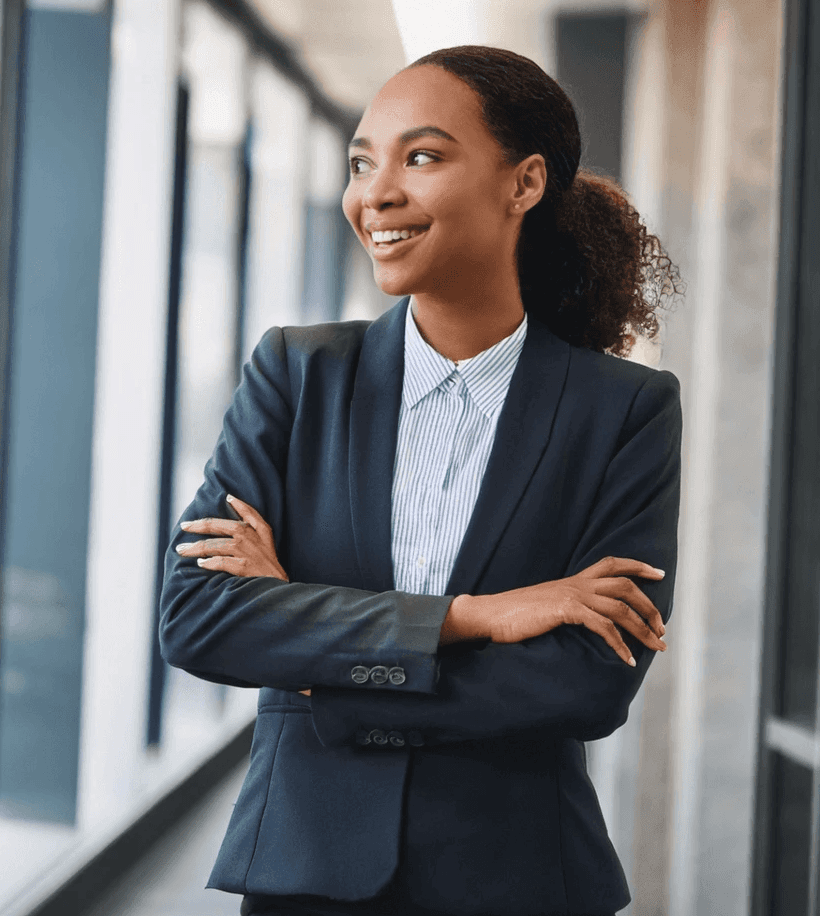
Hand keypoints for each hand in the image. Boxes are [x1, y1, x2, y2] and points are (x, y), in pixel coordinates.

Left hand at [176, 494, 288, 579]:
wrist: (278, 585)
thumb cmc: (269, 559)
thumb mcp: (266, 534)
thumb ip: (250, 516)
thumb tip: (230, 498)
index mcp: (257, 527)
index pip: (235, 513)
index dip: (223, 507)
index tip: (200, 512)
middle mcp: (249, 536)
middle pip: (216, 526)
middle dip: (197, 526)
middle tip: (183, 527)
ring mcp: (245, 551)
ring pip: (213, 545)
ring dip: (195, 548)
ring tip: (182, 550)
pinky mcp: (242, 566)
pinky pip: (219, 562)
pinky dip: (208, 563)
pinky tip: (201, 563)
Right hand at [440, 556, 666, 665]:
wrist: (490, 614)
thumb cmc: (514, 615)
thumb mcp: (546, 606)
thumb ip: (567, 607)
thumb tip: (583, 620)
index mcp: (573, 580)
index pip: (612, 563)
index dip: (638, 566)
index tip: (658, 573)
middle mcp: (576, 584)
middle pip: (625, 585)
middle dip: (649, 606)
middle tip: (662, 628)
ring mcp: (572, 595)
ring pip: (620, 606)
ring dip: (642, 627)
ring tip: (656, 646)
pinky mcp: (566, 611)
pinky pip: (603, 626)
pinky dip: (619, 644)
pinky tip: (627, 659)